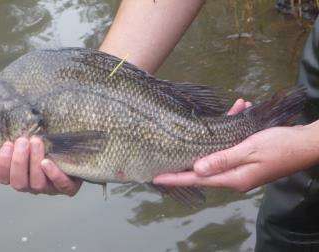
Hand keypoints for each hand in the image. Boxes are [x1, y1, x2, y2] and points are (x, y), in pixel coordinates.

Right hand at [0, 136, 81, 195]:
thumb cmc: (50, 143)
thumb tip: (10, 117)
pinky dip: (53, 174)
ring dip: (34, 161)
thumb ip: (21, 135)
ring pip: (37, 184)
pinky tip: (47, 162)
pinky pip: (61, 185)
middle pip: (19, 182)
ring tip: (36, 142)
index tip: (7, 144)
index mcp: (20, 176)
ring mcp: (50, 189)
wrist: (79, 153)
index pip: (4, 177)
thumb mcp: (33, 139)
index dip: (3, 163)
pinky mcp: (68, 188)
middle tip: (22, 141)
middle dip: (18, 161)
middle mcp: (32, 186)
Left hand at [154, 99, 318, 191]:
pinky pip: (233, 144)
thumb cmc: (280, 146)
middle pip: (204, 166)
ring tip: (226, 109)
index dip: (176, 178)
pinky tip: (240, 107)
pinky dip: (232, 127)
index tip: (156, 178)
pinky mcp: (249, 157)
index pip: (197, 179)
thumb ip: (222, 159)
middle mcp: (235, 176)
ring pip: (218, 150)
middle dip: (189, 153)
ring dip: (217, 130)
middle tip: (168, 147)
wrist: (309, 144)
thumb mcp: (249, 149)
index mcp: (233, 178)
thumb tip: (196, 169)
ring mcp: (242, 167)